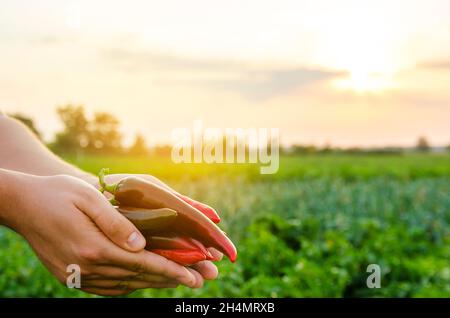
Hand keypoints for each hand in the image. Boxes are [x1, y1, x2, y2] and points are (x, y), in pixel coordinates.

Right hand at [3, 172, 201, 295]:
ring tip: (178, 281)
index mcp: (94, 248)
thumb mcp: (88, 199)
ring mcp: (78, 276)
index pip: (143, 264)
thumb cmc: (57, 194)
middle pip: (138, 278)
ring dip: (153, 284)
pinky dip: (130, 285)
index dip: (172, 270)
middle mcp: (87, 268)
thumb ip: (117, 223)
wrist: (21, 205)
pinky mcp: (71, 277)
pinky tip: (143, 280)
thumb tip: (142, 245)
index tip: (195, 276)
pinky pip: (108, 288)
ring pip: (125, 285)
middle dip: (171, 280)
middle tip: (199, 280)